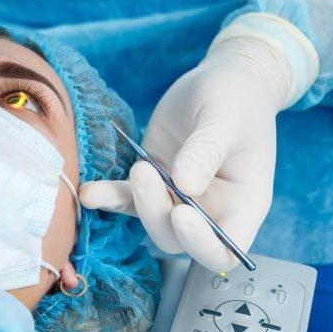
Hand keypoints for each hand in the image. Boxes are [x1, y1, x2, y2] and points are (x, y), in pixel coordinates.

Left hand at [80, 36, 288, 271]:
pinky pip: (126, 197)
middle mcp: (211, 210)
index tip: (182, 214)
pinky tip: (89, 191)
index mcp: (243, 204)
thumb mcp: (226, 119)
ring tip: (109, 182)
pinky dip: (107, 195)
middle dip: (155, 214)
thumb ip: (206, 152)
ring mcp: (178, 198)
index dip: (201, 245)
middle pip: (177, 238)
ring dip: (130, 203)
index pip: (223, 250)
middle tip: (144, 172)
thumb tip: (185, 185)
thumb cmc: (237, 100)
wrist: (220, 81)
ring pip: (149, 220)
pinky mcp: (151, 182)